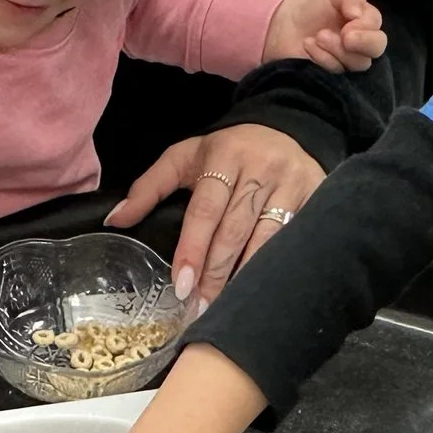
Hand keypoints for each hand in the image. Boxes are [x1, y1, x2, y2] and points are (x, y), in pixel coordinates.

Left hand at [105, 124, 324, 305]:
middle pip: (235, 231)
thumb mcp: (185, 157)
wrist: (289, 124)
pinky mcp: (316, 194)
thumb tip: (115, 220)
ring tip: (229, 308)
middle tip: (201, 308)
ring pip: (268, 239)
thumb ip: (150, 187)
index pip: (205, 211)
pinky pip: (297, 237)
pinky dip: (279, 266)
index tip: (181, 285)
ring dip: (246, 277)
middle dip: (216, 273)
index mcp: (223, 158)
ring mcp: (291, 184)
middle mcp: (259, 170)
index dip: (193, 249)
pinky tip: (265, 289)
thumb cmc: (228, 150)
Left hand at [262, 0, 385, 72]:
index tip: (349, 21)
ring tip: (317, 36)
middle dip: (362, 43)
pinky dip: (322, 58)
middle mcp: (361, 45)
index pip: (379, 29)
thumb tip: (359, 14)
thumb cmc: (314, 5)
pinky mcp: (331, 76)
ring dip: (336, 49)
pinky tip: (308, 45)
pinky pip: (336, 73)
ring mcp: (346, 63)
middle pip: (376, 50)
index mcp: (366, 24)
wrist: (284, 23)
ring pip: (356, 64)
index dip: (367, 28)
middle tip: (345, 36)